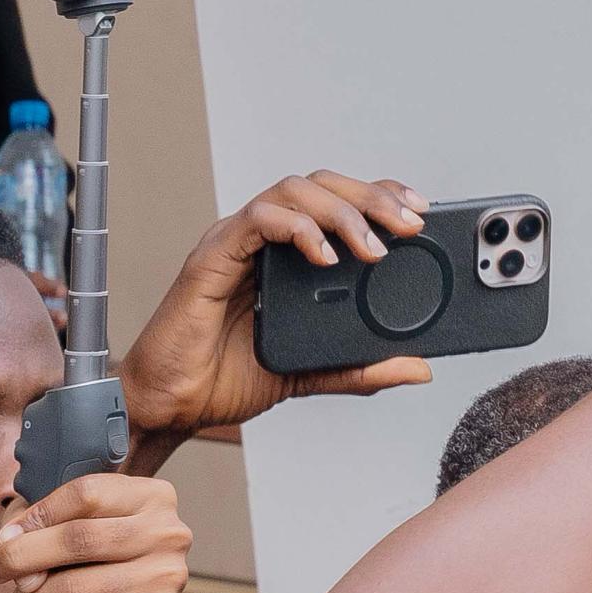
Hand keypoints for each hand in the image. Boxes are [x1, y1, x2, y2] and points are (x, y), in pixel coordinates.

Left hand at [0, 469, 196, 592]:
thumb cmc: (96, 558)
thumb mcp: (76, 521)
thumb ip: (39, 521)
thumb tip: (8, 545)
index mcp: (154, 497)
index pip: (86, 493)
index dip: (38, 515)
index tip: (7, 537)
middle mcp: (168, 535)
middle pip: (79, 539)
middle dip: (22, 558)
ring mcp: (165, 580)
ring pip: (73, 589)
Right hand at [119, 172, 435, 465]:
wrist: (172, 406)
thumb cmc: (226, 380)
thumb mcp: (312, 373)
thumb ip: (361, 367)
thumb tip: (417, 367)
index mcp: (286, 255)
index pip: (337, 202)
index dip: (378, 195)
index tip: (420, 213)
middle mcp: (262, 238)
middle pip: (322, 186)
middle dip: (372, 197)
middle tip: (410, 226)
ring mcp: (236, 242)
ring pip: (293, 192)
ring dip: (342, 212)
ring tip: (372, 248)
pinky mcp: (213, 256)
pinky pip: (257, 219)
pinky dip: (296, 229)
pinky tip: (324, 256)